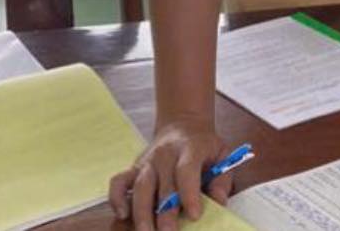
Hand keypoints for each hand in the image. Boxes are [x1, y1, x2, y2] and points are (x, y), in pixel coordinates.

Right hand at [107, 118, 232, 230]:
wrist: (183, 125)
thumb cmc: (204, 145)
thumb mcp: (222, 155)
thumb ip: (222, 179)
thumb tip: (220, 201)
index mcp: (190, 149)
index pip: (186, 171)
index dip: (190, 194)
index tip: (195, 215)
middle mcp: (165, 155)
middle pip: (163, 185)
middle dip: (165, 212)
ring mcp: (147, 161)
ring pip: (140, 187)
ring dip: (142, 212)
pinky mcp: (134, 168)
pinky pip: (118, 182)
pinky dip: (116, 198)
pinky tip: (122, 215)